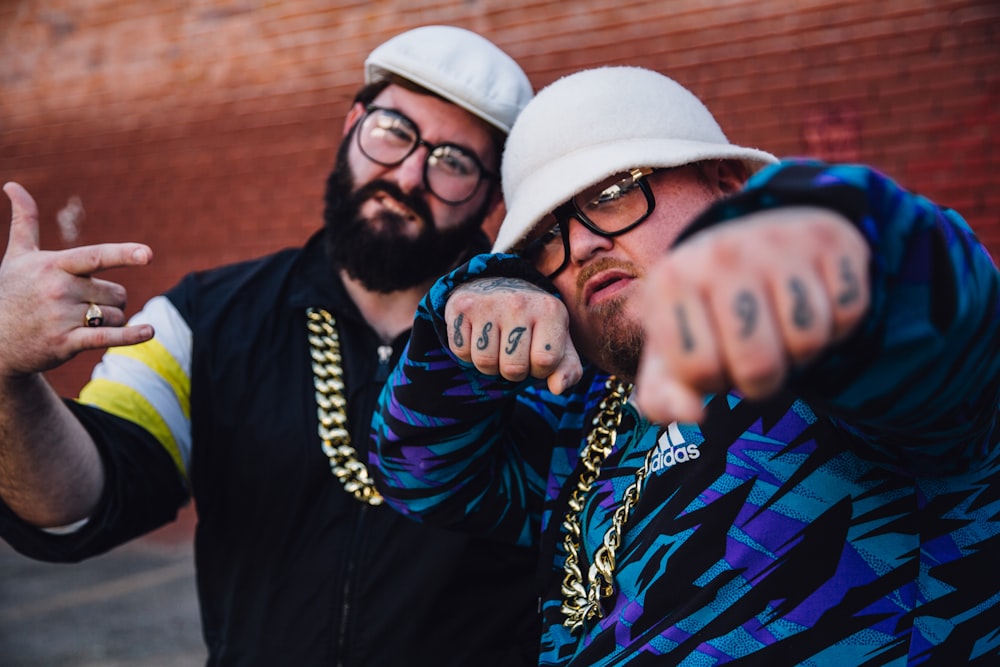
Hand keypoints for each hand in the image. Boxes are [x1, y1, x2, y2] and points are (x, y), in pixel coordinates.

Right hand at [0, 182, 154, 376]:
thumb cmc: (10, 293)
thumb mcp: (17, 257)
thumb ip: (24, 221)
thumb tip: (12, 184)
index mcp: (53, 265)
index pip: (95, 256)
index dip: (124, 254)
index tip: (148, 254)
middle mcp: (58, 289)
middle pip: (116, 292)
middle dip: (112, 299)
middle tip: (86, 305)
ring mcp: (62, 317)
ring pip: (116, 314)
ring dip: (111, 320)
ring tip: (83, 322)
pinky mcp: (66, 342)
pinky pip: (107, 337)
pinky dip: (131, 335)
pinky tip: (149, 331)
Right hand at [445, 277, 582, 393]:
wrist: (497, 285)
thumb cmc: (533, 323)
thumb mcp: (558, 342)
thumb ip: (568, 369)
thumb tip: (557, 388)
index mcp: (551, 310)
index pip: (545, 363)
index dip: (539, 370)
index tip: (537, 356)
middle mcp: (520, 303)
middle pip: (513, 368)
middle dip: (513, 371)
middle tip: (514, 352)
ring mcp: (489, 303)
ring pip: (485, 363)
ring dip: (490, 365)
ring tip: (496, 345)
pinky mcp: (462, 307)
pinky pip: (462, 352)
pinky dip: (468, 354)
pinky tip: (478, 337)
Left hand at [633, 206, 870, 422]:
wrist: (750, 239)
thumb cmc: (706, 308)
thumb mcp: (672, 349)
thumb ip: (664, 395)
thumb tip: (691, 415)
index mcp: (672, 281)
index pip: (701, 373)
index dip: (713, 383)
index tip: (714, 361)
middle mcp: (722, 254)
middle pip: (759, 366)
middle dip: (761, 380)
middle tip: (754, 355)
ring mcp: (777, 241)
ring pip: (808, 340)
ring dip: (801, 352)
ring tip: (781, 330)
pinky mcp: (829, 237)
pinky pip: (848, 312)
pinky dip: (838, 324)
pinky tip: (813, 306)